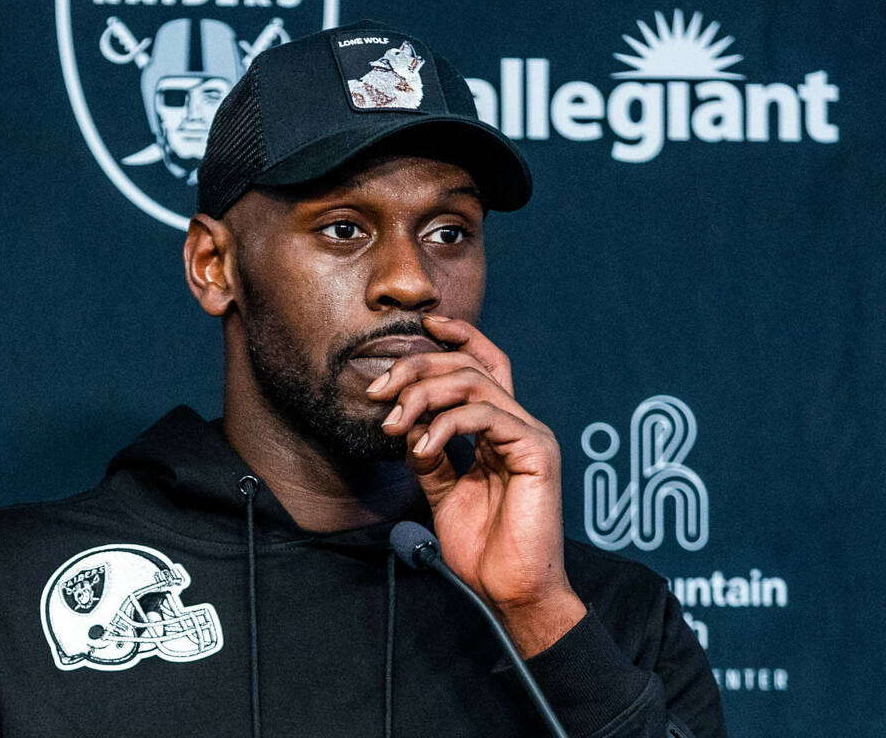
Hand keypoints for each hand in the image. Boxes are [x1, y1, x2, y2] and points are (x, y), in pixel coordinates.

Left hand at [367, 315, 585, 655]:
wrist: (510, 590)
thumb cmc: (483, 548)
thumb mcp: (443, 491)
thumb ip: (429, 455)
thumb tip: (406, 426)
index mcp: (499, 429)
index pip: (483, 364)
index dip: (457, 336)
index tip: (422, 325)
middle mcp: (518, 423)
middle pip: (468, 366)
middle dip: (418, 367)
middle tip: (379, 390)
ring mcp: (530, 434)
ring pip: (474, 383)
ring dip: (424, 395)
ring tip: (394, 424)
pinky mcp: (536, 450)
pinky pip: (486, 415)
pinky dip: (446, 425)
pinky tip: (423, 448)